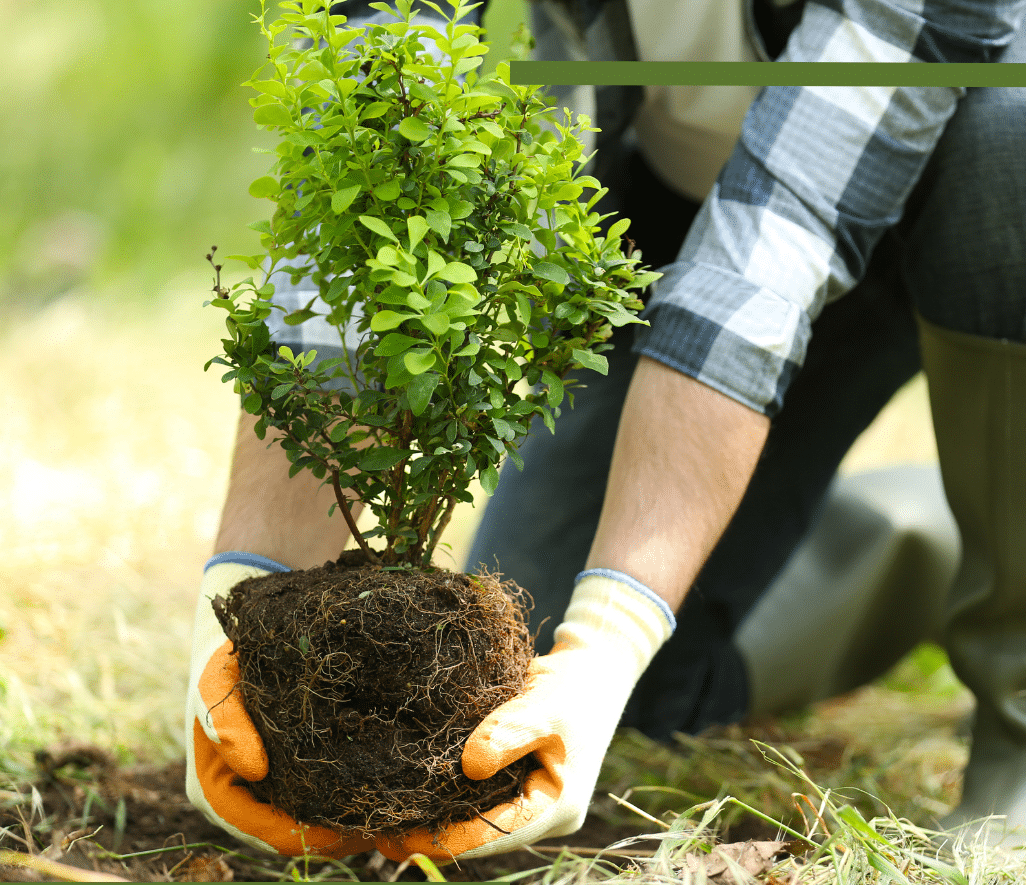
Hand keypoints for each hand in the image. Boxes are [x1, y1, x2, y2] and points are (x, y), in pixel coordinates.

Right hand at [185, 556, 374, 857]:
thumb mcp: (217, 678)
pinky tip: (388, 779)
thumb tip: (254, 769)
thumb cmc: (227, 655)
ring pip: (315, 818)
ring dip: (350, 817)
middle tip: (390, 824)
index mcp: (217, 791)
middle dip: (341, 833)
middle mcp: (245, 798)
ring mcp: (269, 786)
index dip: (312, 838)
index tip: (355, 831)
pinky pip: (324, 793)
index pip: (270, 834)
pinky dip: (352, 791)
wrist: (243, 629)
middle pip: (298, 834)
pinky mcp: (294, 768)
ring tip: (397, 807)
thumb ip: (225, 718)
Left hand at [377, 570, 674, 860]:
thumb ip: (512, 731)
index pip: (495, 835)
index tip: (403, 839)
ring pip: (469, 818)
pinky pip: (470, 796)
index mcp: (556, 808)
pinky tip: (400, 790)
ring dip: (430, 818)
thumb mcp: (549, 706)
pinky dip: (439, 795)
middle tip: (375, 835)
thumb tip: (468, 766)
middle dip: (430, 836)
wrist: (593, 668)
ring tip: (374, 821)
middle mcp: (536, 812)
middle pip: (477, 835)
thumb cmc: (576, 687)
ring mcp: (521, 797)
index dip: (448, 840)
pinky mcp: (507, 777)